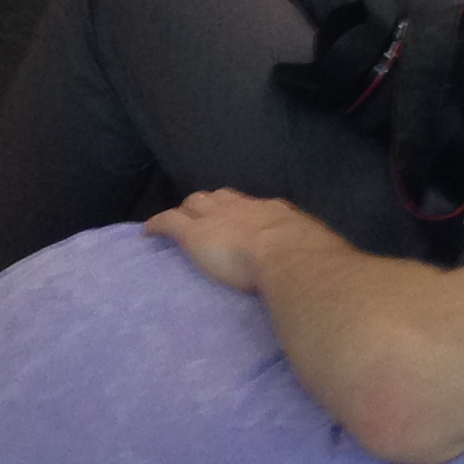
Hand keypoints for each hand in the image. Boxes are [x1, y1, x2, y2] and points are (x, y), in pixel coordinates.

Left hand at [146, 188, 307, 292]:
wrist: (286, 254)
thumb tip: (316, 266)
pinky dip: (157, 225)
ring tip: (180, 221)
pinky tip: (147, 232)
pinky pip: (168, 222)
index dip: (239, 211)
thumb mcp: (309, 249)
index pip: (250, 206)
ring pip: (194, 204)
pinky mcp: (193, 233)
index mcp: (270, 212)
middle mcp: (241, 208)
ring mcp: (216, 218)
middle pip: (219, 198)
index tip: (237, 218)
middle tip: (204, 216)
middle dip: (210, 204)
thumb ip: (306, 254)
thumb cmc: (303, 258)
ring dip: (187, 211)